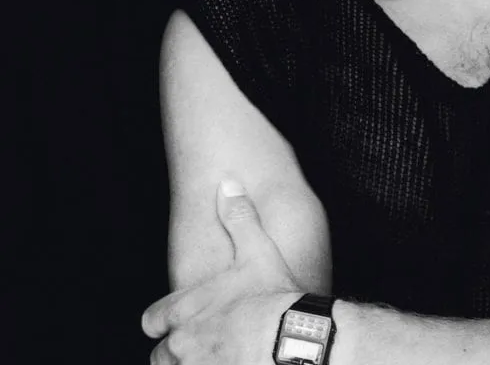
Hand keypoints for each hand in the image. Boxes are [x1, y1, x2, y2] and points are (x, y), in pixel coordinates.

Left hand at [143, 180, 304, 363]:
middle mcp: (182, 345)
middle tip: (199, 349)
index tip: (176, 324)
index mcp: (185, 310)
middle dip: (175, 353)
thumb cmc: (274, 298)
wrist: (294, 339)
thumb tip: (227, 184)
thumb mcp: (258, 251)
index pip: (152, 321)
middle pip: (159, 356)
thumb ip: (239, 217)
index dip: (163, 322)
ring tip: (214, 360)